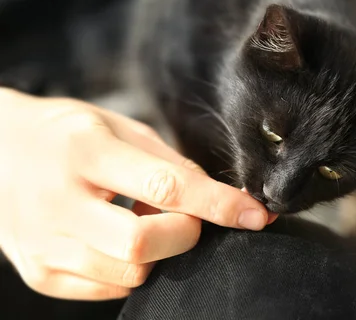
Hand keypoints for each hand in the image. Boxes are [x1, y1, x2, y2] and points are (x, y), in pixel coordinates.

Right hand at [0, 88, 272, 300]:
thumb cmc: (66, 134)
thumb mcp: (118, 128)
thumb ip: (169, 164)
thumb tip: (219, 198)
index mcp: (84, 151)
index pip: (163, 187)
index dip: (217, 205)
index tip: (255, 214)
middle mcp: (57, 201)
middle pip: (144, 244)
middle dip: (184, 233)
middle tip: (181, 213)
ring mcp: (43, 244)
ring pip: (130, 273)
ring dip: (157, 251)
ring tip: (140, 219)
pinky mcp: (40, 273)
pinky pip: (110, 288)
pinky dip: (131, 267)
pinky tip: (116, 236)